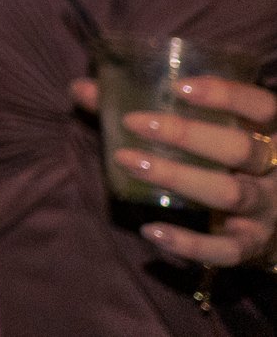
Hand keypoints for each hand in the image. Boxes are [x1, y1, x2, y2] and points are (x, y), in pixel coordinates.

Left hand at [71, 74, 276, 268]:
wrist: (268, 221)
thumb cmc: (224, 159)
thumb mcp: (202, 131)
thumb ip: (144, 107)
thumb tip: (80, 88)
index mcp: (269, 133)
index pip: (260, 106)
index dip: (226, 95)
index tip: (178, 87)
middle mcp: (275, 170)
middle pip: (241, 148)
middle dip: (186, 134)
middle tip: (134, 123)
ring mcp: (268, 210)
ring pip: (229, 193)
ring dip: (177, 176)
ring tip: (128, 161)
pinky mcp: (254, 246)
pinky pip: (226, 249)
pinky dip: (189, 244)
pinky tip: (152, 231)